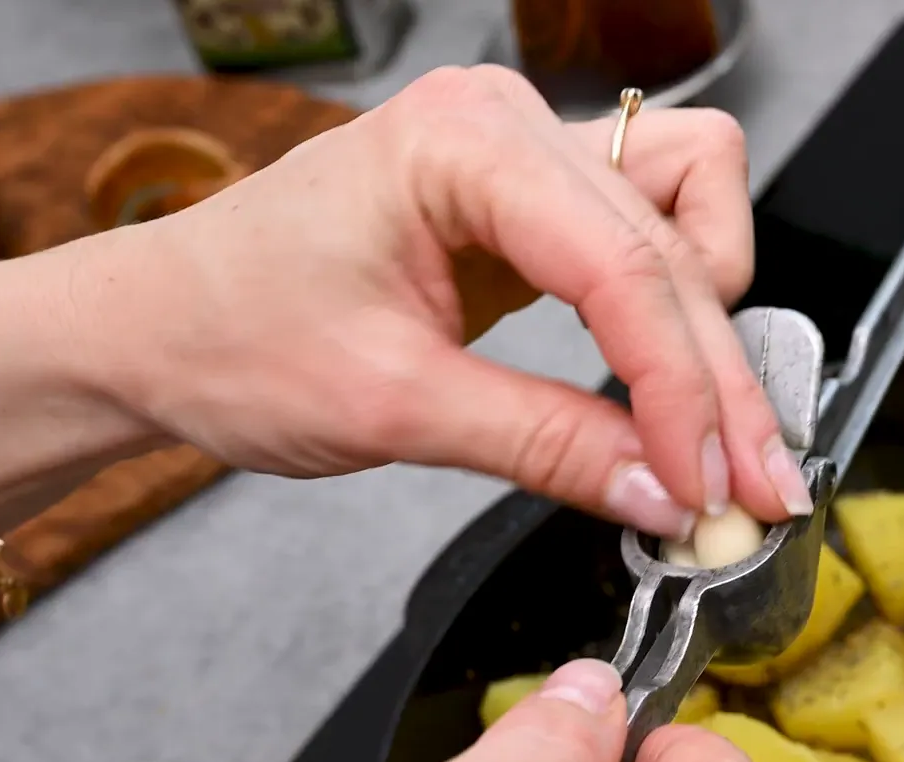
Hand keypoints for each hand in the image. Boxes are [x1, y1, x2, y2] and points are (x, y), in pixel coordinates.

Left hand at [60, 64, 810, 537]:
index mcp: (462, 143)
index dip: (683, 387)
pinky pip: (655, 231)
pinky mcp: (536, 198)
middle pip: (675, 249)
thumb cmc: (232, 336)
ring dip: (713, 328)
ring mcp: (528, 151)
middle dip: (715, 380)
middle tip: (744, 491)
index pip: (624, 265)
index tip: (713, 487)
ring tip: (712, 438)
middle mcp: (508, 123)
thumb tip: (666, 495)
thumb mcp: (392, 407)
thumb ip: (545, 445)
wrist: (159, 327)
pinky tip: (665, 384)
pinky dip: (678, 309)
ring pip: (692, 216)